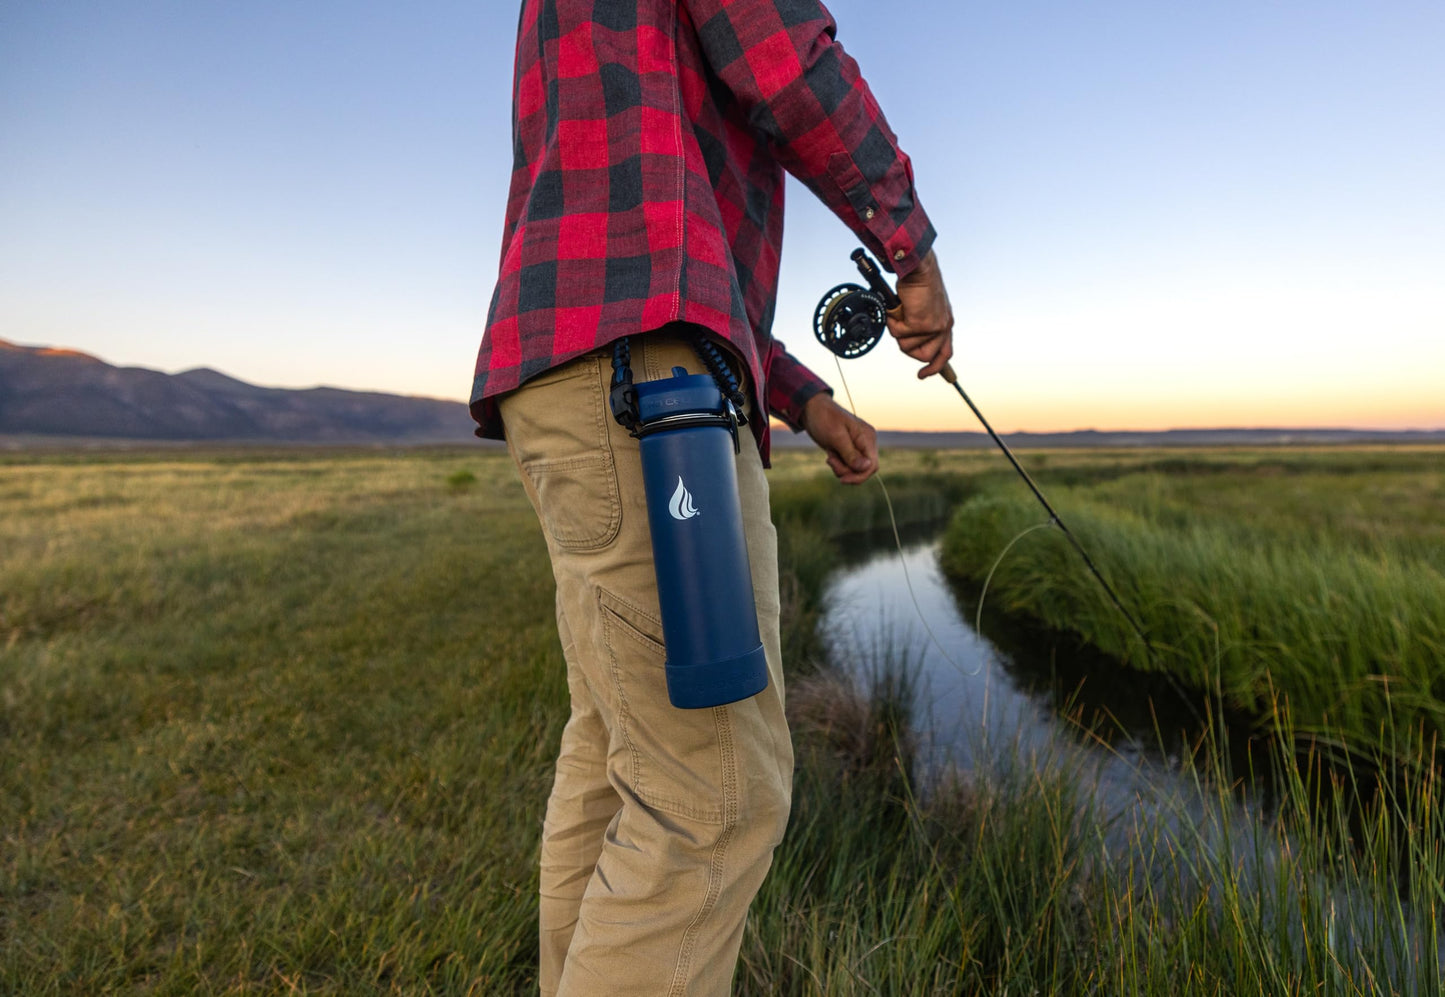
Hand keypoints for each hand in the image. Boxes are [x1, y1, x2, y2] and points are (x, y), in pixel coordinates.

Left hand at [800, 393, 878, 484]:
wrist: (811, 410)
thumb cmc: (824, 418)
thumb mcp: (836, 436)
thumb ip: (851, 453)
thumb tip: (867, 467)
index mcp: (866, 437)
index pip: (872, 465)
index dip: (860, 476)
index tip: (843, 480)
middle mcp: (865, 443)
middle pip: (863, 469)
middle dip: (847, 471)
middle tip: (830, 461)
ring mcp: (857, 447)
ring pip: (854, 469)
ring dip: (840, 468)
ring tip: (829, 456)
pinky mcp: (848, 450)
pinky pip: (847, 466)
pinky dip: (838, 465)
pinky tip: (830, 455)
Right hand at [888, 248, 953, 378]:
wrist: (919, 268)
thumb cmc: (916, 283)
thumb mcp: (921, 307)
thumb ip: (918, 324)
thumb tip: (905, 339)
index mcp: (945, 324)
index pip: (945, 353)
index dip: (934, 367)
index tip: (922, 375)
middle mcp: (944, 327)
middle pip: (925, 356)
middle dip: (908, 346)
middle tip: (902, 328)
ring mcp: (934, 327)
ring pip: (908, 347)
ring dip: (898, 330)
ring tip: (901, 311)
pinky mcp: (922, 324)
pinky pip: (900, 334)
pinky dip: (894, 321)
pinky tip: (899, 307)